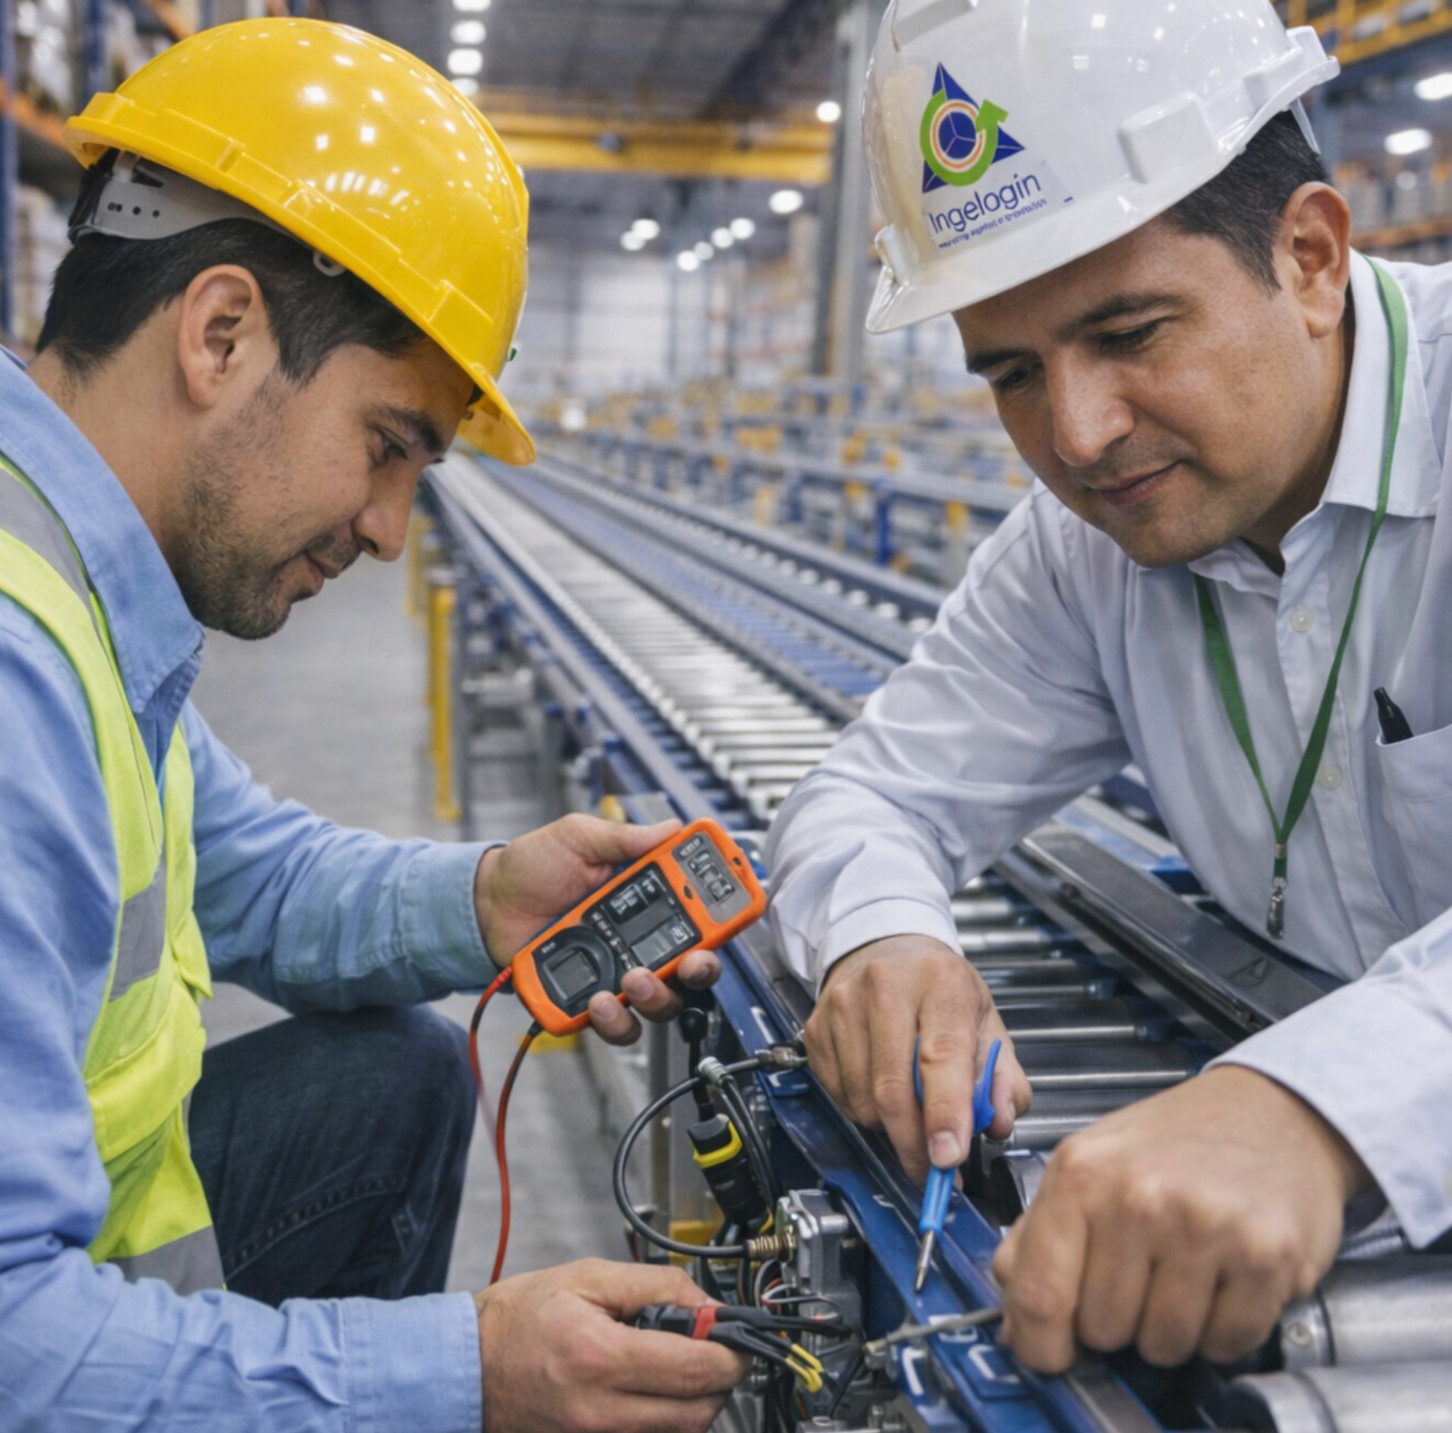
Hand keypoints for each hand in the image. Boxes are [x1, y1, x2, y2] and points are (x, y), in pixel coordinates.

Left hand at [474, 816, 721, 1044]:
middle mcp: (641, 942)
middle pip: (694, 968)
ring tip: (632, 978)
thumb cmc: (532, 868)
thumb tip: (670, 829)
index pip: (701, 914)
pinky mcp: (591, 1002)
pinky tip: (599, 1000)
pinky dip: (614, 1020)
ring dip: (657, 996)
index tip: (730, 915)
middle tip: (689, 961)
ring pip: (662, 1004)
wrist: (485, 905)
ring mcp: (618, 975)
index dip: (724, 918)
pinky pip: (618, 1026)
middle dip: (700, 968)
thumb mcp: (580, 837)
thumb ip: (624, 838)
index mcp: (648, 900)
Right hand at [474, 1258, 749, 1432]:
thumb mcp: (587, 1278)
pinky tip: (655, 1390)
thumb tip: (705, 1304)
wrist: (466, 1368)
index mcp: (600, 1357)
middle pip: (698, 1412)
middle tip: (718, 1349)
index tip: (739, 1336)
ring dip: (697, 1401)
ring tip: (682, 1364)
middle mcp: (600, 1411)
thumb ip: (653, 1286)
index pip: (695, 1368)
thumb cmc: (518, 1320)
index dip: (732, 1352)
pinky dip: (667, 1420)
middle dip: (722, 1380)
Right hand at [804, 935, 1030, 1183]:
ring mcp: (844, 1005)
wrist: (886, 949)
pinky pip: (839, 1095)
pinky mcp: (817, 1026)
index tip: (948, 1158)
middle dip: (914, 1143)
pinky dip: (863, 1111)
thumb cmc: (939, 990)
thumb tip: (997, 1122)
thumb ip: (1003, 1078)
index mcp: (940, 983)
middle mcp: (885, 987)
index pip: (941, 1056)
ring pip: (863, 1100)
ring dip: (888, 1127)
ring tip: (910, 1109)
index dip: (944, 1113)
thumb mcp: (987, 1023)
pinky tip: (880, 1090)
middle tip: (933, 1168)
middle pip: (893, 1088)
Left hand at [993, 1065, 1372, 1371]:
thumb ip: (1038, 1240)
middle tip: (1139, 1274)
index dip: (1038, 1344)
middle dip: (1116, 1319)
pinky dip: (1223, 1330)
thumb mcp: (1089, 1165)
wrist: (1273, 1110)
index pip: (1039, 1295)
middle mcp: (1139, 1197)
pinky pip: (1226, 1344)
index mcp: (1081, 1172)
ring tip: (1183, 1271)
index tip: (1048, 1354)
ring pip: (1163, 1346)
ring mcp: (1205, 1226)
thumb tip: (1011, 1326)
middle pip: (1102, 1330)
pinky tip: (1224, 1281)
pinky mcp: (1266, 1256)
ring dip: (1170, 1328)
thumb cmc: (1176, 1141)